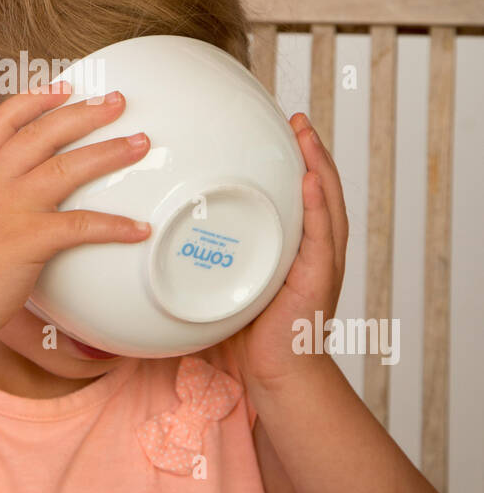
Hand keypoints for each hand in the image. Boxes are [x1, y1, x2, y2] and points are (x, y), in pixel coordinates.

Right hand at [0, 85, 151, 337]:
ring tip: (140, 144)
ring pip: (68, 168)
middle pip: (44, 132)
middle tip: (117, 101)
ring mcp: (10, 208)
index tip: (65, 87)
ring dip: (109, 153)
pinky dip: (114, 226)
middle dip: (85, 112)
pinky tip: (139, 228)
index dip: (36, 98)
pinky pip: (81, 226)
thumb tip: (8, 185)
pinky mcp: (29, 240)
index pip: (4, 119)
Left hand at [216, 113, 348, 389]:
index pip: (303, 195)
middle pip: (322, 189)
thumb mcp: (230, 283)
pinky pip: (321, 235)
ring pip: (327, 204)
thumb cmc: (251, 333)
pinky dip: (318, 205)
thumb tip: (165, 237)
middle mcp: (315, 249)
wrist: (276, 373)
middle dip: (313, 151)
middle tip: (298, 119)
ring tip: (306, 134)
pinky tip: (310, 180)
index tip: (287, 129)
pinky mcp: (318, 278)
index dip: (298, 161)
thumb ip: (212, 256)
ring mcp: (321, 262)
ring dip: (319, 166)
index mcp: (297, 247)